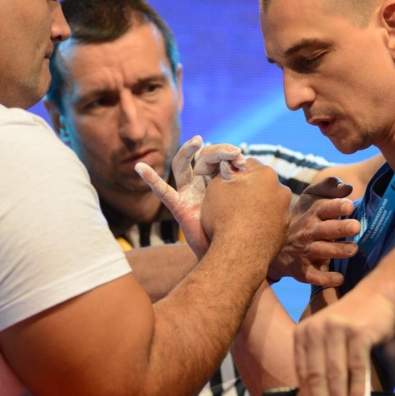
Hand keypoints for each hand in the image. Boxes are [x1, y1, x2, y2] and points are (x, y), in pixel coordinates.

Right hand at [136, 135, 244, 255]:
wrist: (228, 254)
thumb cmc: (239, 228)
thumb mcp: (246, 201)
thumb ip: (246, 185)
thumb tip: (254, 167)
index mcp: (216, 179)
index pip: (219, 157)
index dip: (229, 154)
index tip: (242, 158)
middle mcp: (200, 184)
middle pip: (203, 158)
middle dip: (218, 151)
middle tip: (233, 152)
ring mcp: (187, 194)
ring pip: (182, 167)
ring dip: (187, 151)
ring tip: (197, 141)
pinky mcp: (178, 208)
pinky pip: (163, 193)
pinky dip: (151, 180)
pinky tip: (140, 168)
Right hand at [200, 159, 291, 263]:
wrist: (239, 254)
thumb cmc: (225, 216)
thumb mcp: (216, 187)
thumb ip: (224, 174)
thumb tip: (229, 172)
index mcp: (266, 175)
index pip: (248, 165)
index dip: (234, 173)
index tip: (226, 184)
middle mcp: (281, 191)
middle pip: (260, 185)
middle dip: (247, 190)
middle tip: (230, 202)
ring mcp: (285, 213)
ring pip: (267, 204)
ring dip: (255, 208)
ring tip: (238, 220)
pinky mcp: (284, 232)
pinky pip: (270, 223)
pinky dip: (260, 225)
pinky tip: (246, 232)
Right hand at [267, 177, 360, 286]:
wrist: (275, 245)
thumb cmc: (302, 217)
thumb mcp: (310, 197)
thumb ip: (329, 187)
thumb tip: (348, 187)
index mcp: (312, 213)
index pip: (324, 208)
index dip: (336, 206)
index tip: (349, 206)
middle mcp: (309, 232)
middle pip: (325, 229)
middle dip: (340, 228)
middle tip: (356, 227)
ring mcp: (305, 252)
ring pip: (321, 251)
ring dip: (336, 250)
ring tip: (353, 249)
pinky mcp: (303, 270)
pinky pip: (313, 275)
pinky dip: (325, 278)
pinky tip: (339, 279)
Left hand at [291, 286, 394, 395]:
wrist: (378, 296)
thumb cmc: (351, 327)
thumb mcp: (328, 349)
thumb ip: (314, 379)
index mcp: (303, 333)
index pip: (302, 373)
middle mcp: (316, 329)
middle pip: (316, 374)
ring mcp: (337, 328)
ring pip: (335, 372)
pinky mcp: (358, 330)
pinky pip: (356, 364)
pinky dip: (356, 386)